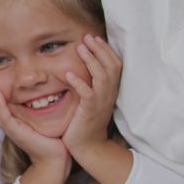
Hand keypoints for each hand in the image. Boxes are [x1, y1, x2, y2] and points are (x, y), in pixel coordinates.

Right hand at [0, 71, 68, 166]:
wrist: (54, 157)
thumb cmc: (48, 139)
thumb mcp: (37, 119)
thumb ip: (32, 107)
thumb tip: (37, 92)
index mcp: (9, 121)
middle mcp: (6, 124)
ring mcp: (10, 129)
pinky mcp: (16, 132)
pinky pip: (4, 117)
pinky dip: (0, 105)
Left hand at [61, 35, 121, 156]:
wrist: (88, 146)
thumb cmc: (86, 121)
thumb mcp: (91, 99)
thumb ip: (90, 83)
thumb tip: (81, 67)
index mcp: (110, 90)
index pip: (115, 65)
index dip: (106, 50)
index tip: (95, 38)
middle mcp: (109, 94)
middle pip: (111, 66)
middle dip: (100, 50)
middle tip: (88, 37)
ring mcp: (101, 102)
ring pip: (101, 76)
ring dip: (91, 60)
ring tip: (80, 48)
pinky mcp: (90, 111)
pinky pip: (87, 94)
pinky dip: (79, 83)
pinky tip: (69, 74)